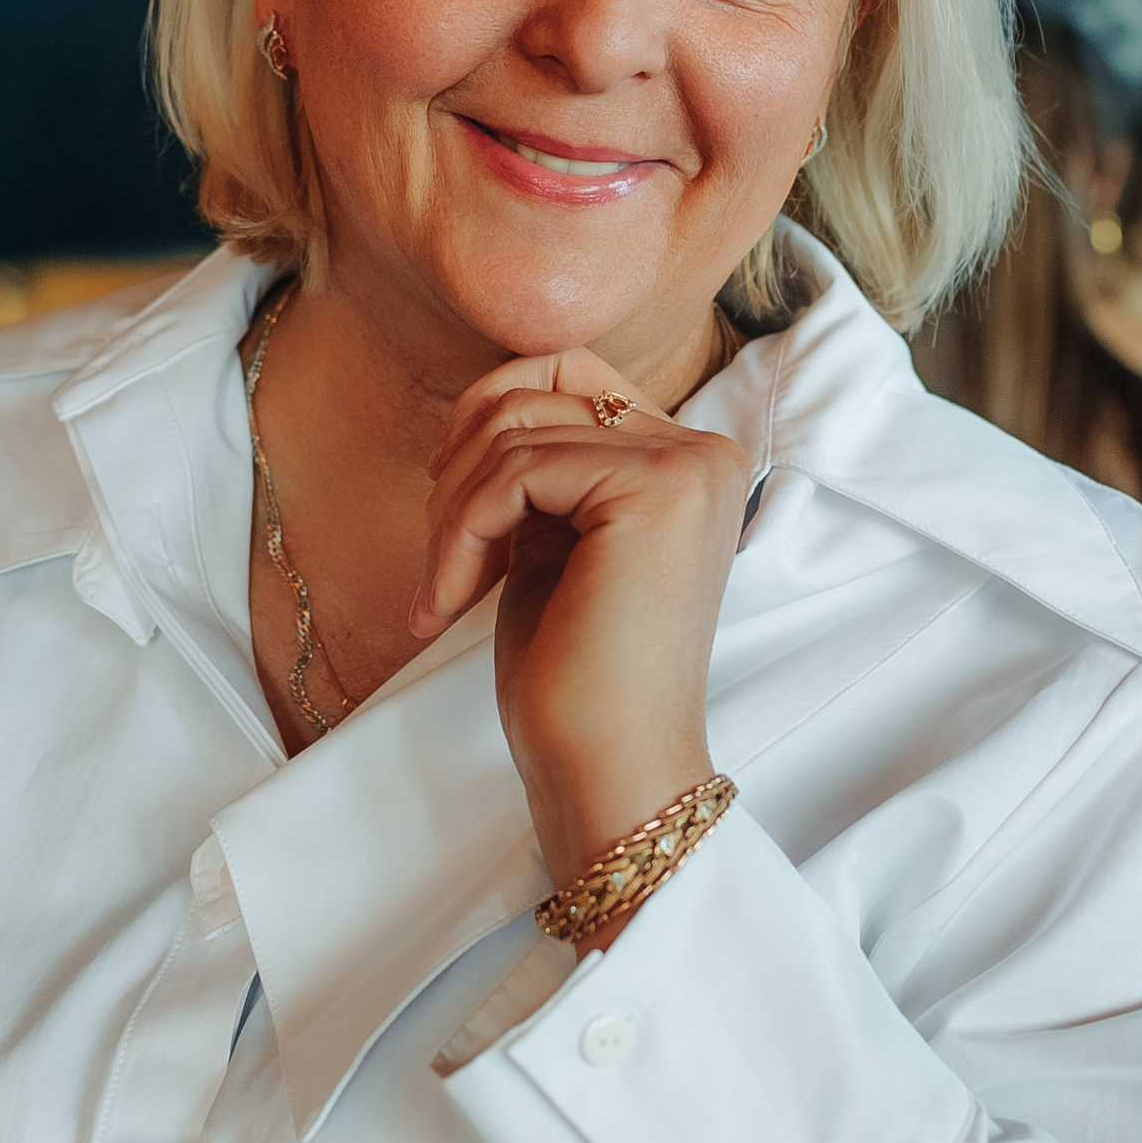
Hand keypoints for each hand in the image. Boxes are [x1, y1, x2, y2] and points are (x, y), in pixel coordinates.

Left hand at [413, 351, 748, 893]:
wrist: (607, 767)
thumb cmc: (575, 678)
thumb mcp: (554, 543)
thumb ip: (543, 469)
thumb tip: (483, 403)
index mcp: (690, 462)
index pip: (574, 375)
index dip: (492, 418)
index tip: (447, 498)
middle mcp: (704, 452)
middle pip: (542, 390)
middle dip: (463, 463)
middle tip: (438, 552)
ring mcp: (687, 466)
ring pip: (518, 431)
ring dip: (453, 512)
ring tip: (442, 589)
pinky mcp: (655, 489)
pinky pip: (516, 471)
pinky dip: (460, 534)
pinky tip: (446, 601)